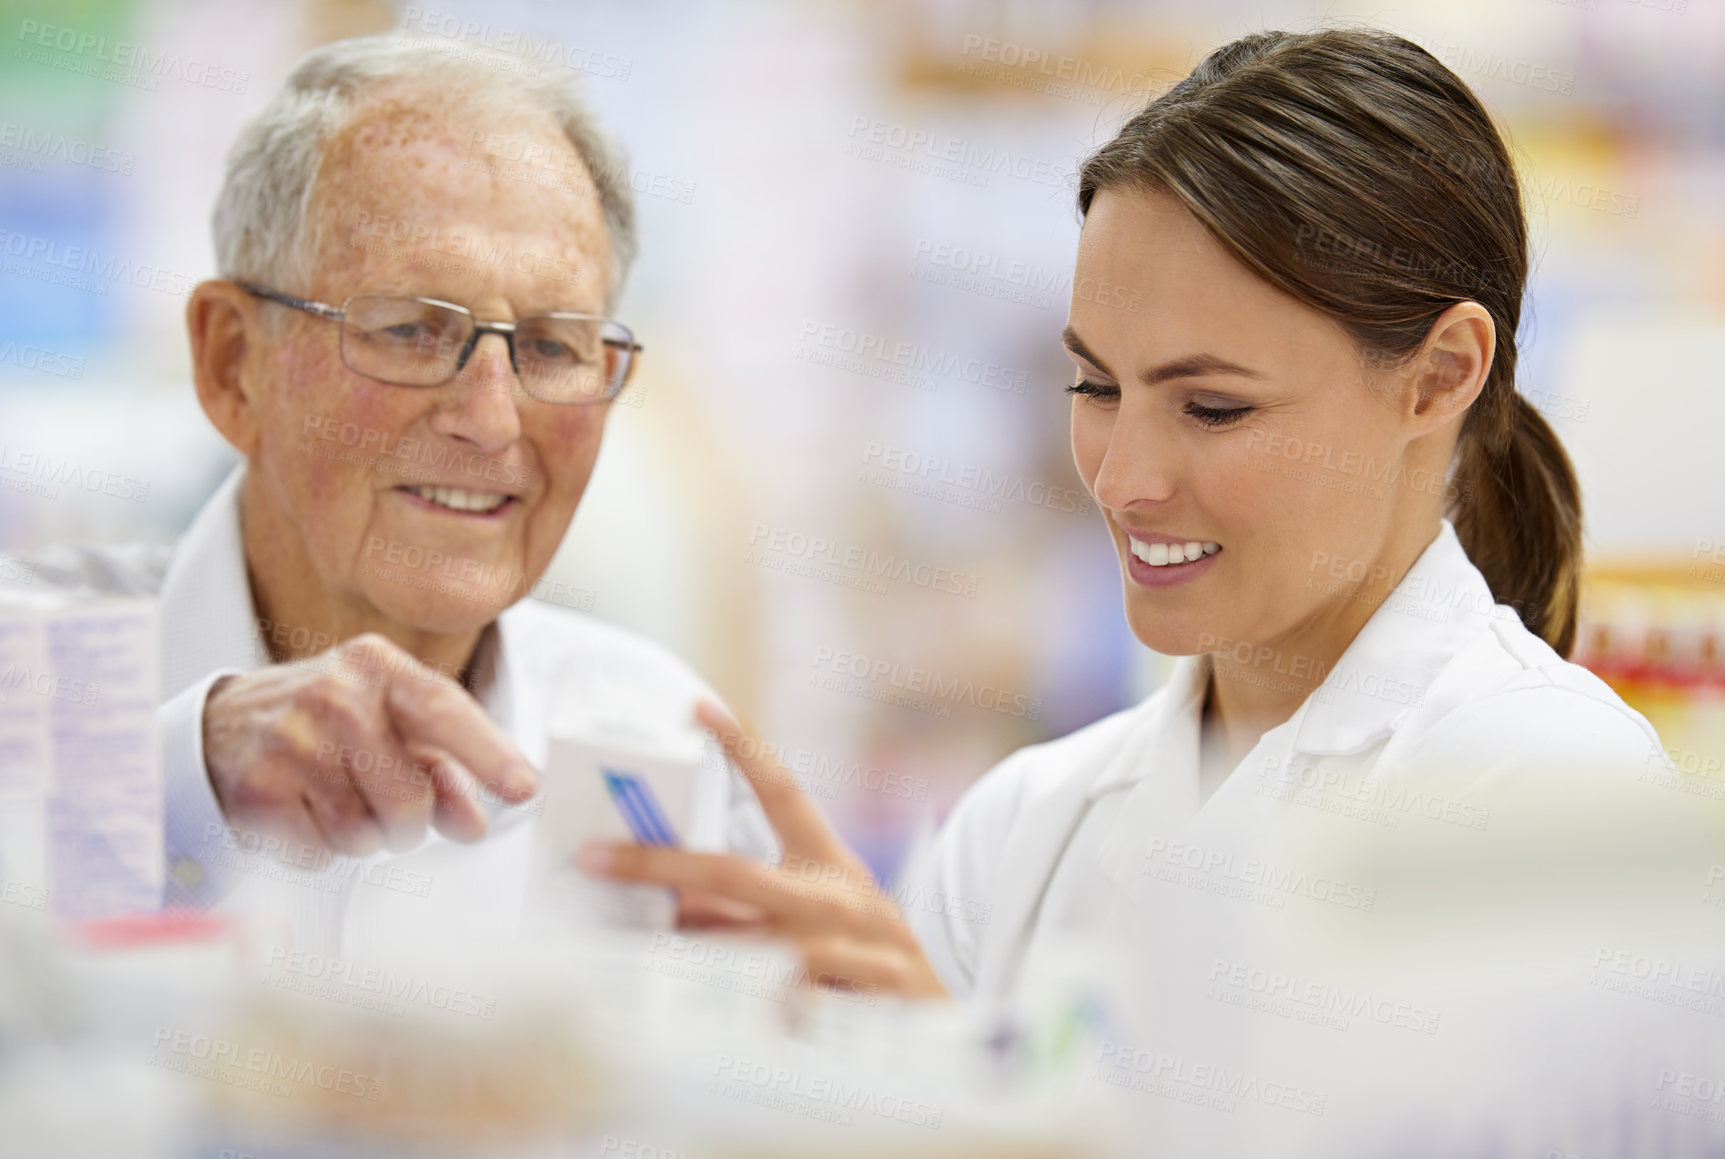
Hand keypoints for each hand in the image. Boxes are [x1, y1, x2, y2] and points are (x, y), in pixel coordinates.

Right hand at [202, 632, 537, 856]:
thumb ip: (441, 768)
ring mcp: (291, 740)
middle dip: (406, 819)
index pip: (444, 709)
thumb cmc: (328, 723)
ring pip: (365, 834)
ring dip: (361, 835)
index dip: (489, 753)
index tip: (524, 788)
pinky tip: (300, 810)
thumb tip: (475, 824)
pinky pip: (318, 854)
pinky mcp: (255, 788)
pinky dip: (317, 848)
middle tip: (378, 797)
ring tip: (334, 797)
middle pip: (409, 799)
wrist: (223, 726)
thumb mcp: (389, 724)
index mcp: (378, 667)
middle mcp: (334, 695)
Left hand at [577, 700, 946, 999]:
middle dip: (659, 864)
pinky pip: (800, 1002)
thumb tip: (661, 903)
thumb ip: (749, 910)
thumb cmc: (862, 965)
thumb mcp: (817, 920)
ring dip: (688, 949)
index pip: (784, 793)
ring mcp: (860, 944)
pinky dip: (758, 1009)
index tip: (700, 708)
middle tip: (594, 859)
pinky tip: (717, 1020)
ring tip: (628, 951)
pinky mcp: (874, 993)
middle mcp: (842, 896)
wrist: (942, 1023)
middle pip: (738, 872)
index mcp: (829, 865)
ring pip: (756, 942)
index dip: (744, 748)